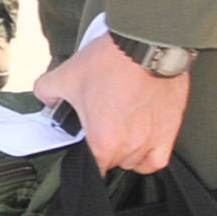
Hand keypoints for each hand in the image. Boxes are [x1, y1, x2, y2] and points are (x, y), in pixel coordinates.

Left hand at [34, 32, 190, 171]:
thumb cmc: (109, 62)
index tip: (83, 154)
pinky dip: (148, 156)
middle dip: (103, 150)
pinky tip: (140, 145)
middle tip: (98, 130)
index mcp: (103, 140)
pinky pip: (157, 159)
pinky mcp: (170, 130)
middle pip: (113, 164)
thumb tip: (46, 102)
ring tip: (117, 132)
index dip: (85, 163)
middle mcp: (130, 146)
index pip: (93, 169)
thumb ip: (47, 93)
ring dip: (125, 152)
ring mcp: (152, 140)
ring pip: (135, 162)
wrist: (144, 45)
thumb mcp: (64, 75)